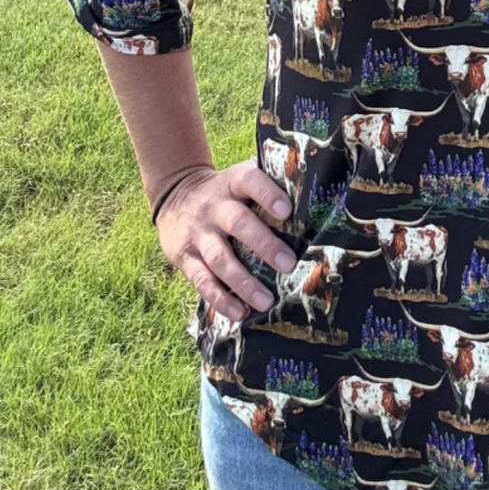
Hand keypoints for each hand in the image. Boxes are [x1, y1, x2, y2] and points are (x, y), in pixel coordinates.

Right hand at [154, 160, 297, 322]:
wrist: (174, 196)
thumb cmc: (225, 191)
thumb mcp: (239, 177)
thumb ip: (270, 179)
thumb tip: (314, 185)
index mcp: (232, 183)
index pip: (249, 181)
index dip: (267, 194)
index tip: (287, 211)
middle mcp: (214, 207)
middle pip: (238, 223)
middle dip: (264, 245)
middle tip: (289, 265)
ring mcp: (199, 234)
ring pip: (220, 258)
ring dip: (244, 282)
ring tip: (267, 302)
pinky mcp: (185, 258)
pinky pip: (201, 280)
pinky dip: (220, 299)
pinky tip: (239, 313)